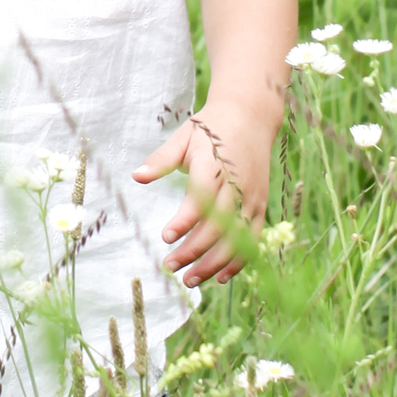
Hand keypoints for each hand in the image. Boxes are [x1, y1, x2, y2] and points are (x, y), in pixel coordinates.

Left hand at [133, 101, 274, 286]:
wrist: (251, 116)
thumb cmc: (211, 127)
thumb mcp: (184, 137)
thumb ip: (161, 159)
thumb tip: (136, 176)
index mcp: (215, 164)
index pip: (201, 198)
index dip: (185, 220)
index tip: (165, 237)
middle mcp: (237, 184)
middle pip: (218, 225)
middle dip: (194, 250)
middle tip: (169, 267)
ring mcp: (251, 198)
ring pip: (236, 238)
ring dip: (214, 263)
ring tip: (189, 280)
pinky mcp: (260, 206)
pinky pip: (252, 239)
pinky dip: (238, 260)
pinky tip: (219, 277)